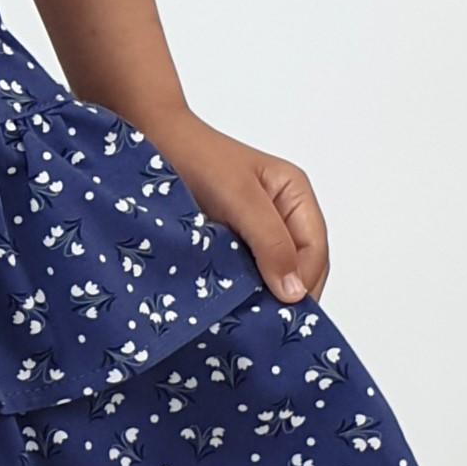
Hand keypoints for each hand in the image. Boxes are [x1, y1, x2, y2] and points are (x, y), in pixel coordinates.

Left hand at [137, 108, 328, 306]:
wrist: (150, 140)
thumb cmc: (196, 157)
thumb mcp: (239, 197)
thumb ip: (270, 242)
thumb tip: (295, 292)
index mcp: (295, 195)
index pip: (316, 250)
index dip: (305, 283)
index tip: (284, 311)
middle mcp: (281, 214)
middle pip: (300, 265)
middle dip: (288, 294)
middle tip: (268, 325)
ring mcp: (254, 230)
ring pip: (272, 273)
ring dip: (262, 294)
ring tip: (248, 319)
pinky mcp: (229, 242)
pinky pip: (246, 272)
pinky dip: (241, 289)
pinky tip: (229, 304)